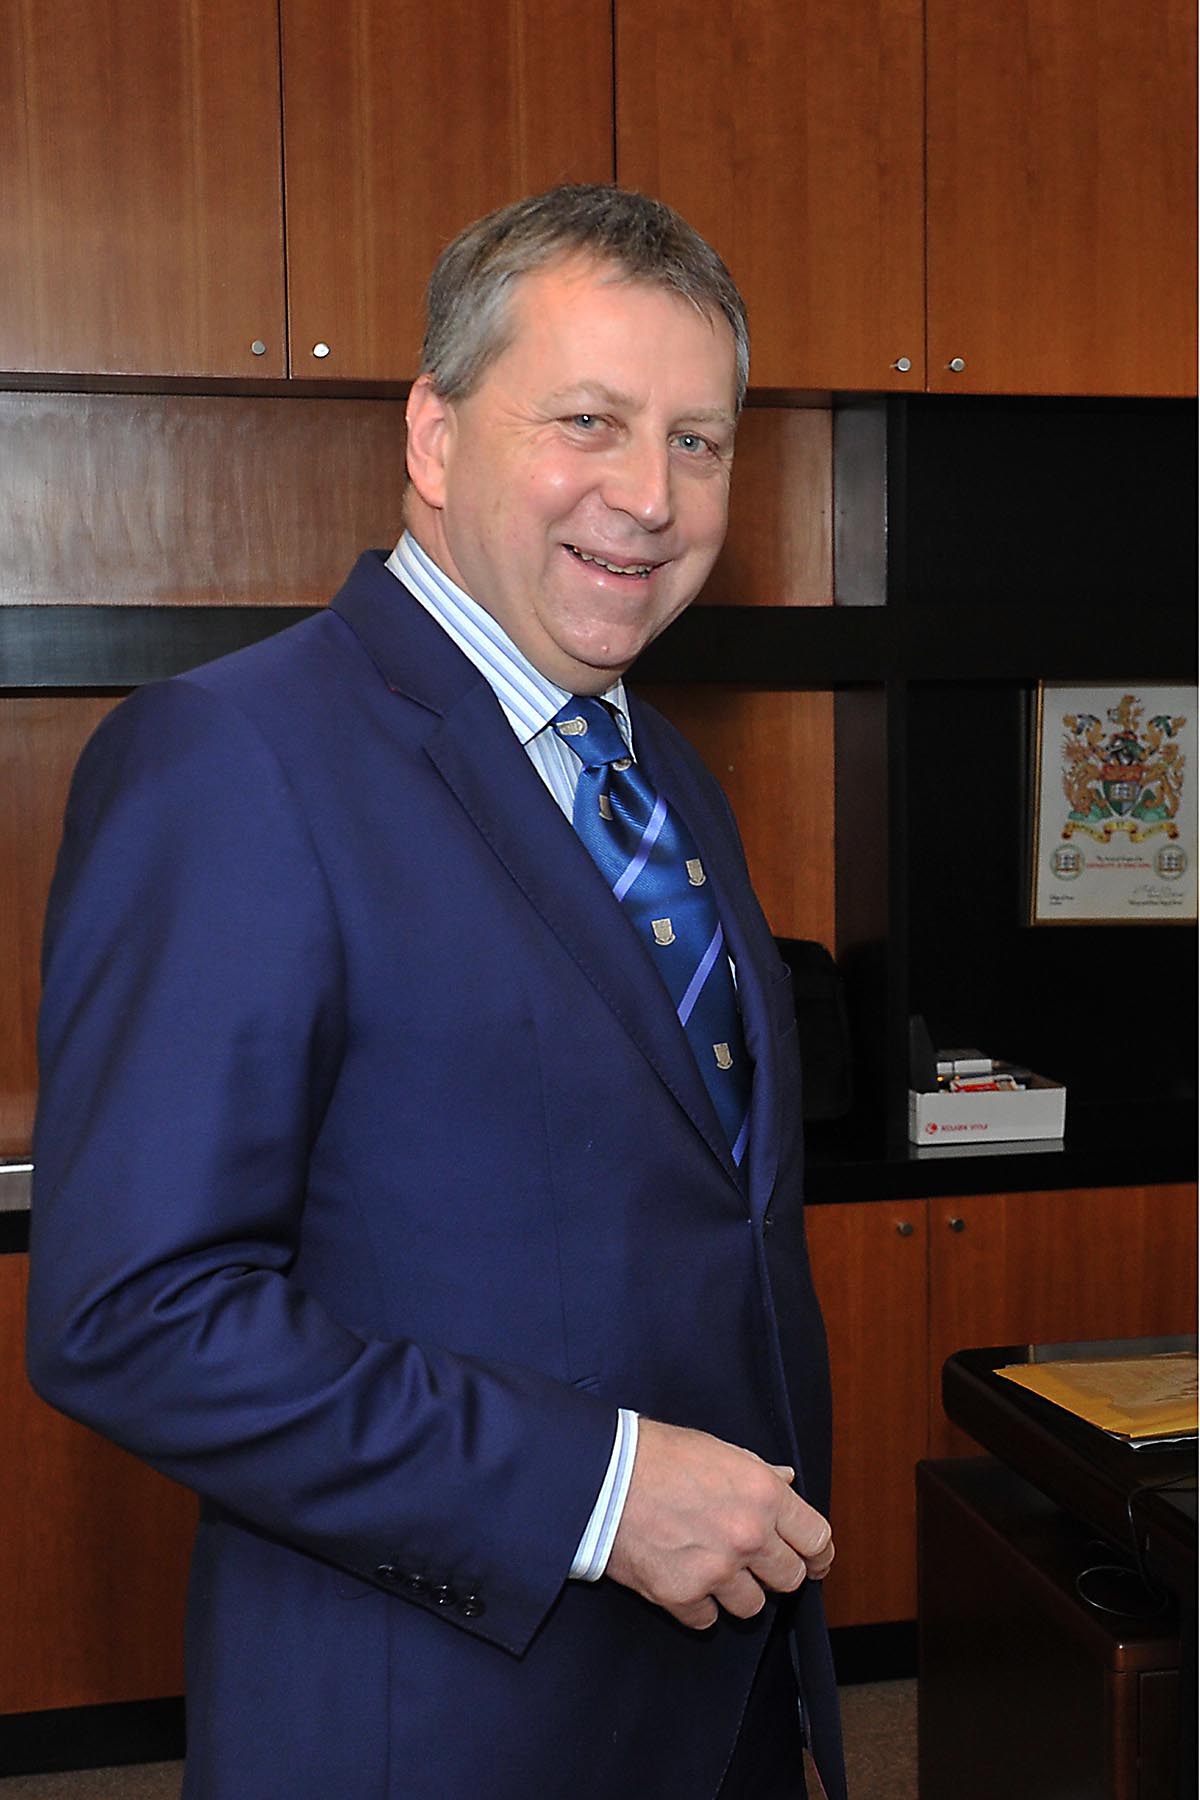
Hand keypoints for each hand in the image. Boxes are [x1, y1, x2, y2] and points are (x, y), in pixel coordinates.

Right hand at [605, 1417, 834, 1629]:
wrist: (600, 1477)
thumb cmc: (654, 1455)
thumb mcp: (716, 1449)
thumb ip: (758, 1472)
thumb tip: (786, 1482)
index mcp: (763, 1494)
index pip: (816, 1539)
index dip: (817, 1552)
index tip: (814, 1559)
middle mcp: (748, 1536)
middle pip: (791, 1578)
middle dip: (777, 1571)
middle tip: (757, 1561)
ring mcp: (717, 1570)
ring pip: (753, 1607)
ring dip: (738, 1591)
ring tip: (711, 1566)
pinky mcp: (683, 1596)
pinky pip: (708, 1619)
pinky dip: (698, 1605)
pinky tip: (683, 1577)